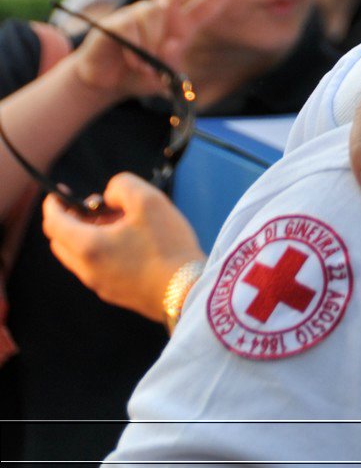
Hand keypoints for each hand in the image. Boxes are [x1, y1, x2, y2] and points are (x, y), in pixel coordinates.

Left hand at [41, 172, 204, 323]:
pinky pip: (96, 267)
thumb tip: (109, 195)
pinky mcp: (115, 293)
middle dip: (72, 219)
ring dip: (89, 235)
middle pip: (61, 242)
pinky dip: (101, 250)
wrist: (187, 291)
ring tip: (121, 222)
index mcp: (87, 246)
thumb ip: (122, 186)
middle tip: (98, 206)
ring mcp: (99, 284)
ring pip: (79, 256)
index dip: (53, 203)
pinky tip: (131, 243)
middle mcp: (86, 269)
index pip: (53, 223)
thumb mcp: (149, 200)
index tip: (59, 193)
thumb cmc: (167, 245)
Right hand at [72, 0, 253, 100]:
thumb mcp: (165, 77)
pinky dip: (134, 51)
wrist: (104, 83)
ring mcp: (138, 13)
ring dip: (150, 49)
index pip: (211, 2)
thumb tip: (168, 45)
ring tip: (140, 64)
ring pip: (154, 20)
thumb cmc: (139, 77)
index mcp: (182, 24)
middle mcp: (162, 12)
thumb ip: (172, 64)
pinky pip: (133, 32)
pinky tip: (126, 57)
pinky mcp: (117, 20)